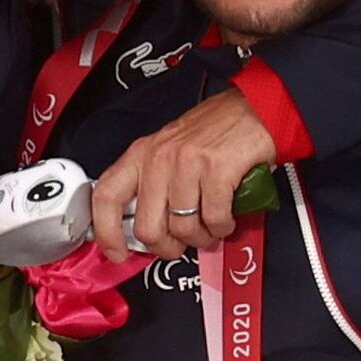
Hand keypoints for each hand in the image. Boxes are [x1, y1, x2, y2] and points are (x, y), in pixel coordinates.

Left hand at [92, 90, 276, 261]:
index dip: (106, 232)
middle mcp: (159, 157)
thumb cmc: (214, 130)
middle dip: (167, 247)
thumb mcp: (170, 150)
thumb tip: (146, 226)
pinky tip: (225, 218)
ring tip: (210, 228)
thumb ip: (153, 184)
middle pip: (147, 227)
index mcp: (141, 154)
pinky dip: (222, 227)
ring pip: (183, 228)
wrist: (254, 108)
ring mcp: (187, 163)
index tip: (116, 252)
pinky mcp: (216, 169)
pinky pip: (213, 218)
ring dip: (201, 238)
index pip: (107, 196)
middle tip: (181, 244)